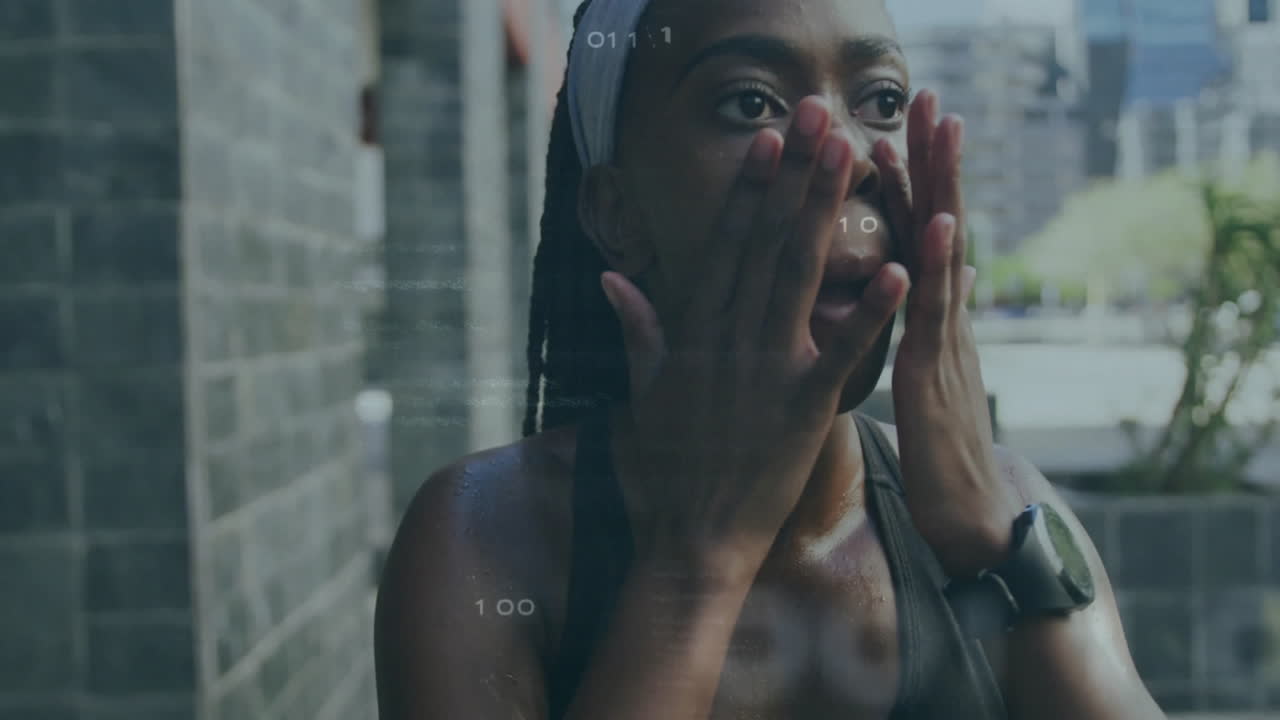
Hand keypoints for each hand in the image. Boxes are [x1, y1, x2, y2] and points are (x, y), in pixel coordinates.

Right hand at [601, 97, 909, 584]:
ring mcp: (765, 371)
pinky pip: (842, 353)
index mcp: (696, 333)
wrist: (689, 538)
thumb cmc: (664, 468)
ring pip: (800, 278)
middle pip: (768, 244)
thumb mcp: (642, 390)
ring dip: (828, 213)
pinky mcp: (802, 409)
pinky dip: (870, 311)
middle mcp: (729, 339)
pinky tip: (900, 267)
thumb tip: (613, 278)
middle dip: (796, 177)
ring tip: (852, 157)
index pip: (727, 245)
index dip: (751, 190)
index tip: (770, 141)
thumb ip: (639, 329)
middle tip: (820, 118)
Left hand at [871, 89, 1022, 576]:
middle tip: (931, 98)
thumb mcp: (924, 382)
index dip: (910, 184)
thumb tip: (924, 286)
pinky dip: (941, 268)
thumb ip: (921, 332)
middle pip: (938, 229)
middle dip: (934, 163)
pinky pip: (939, 316)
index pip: (917, 239)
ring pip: (944, 256)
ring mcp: (947, 345)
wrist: (971, 522)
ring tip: (941, 132)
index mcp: (929, 322)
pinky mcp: (939, 378)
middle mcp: (943, 322)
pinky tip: (943, 227)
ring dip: (944, 190)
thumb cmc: (939, 455)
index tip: (898, 127)